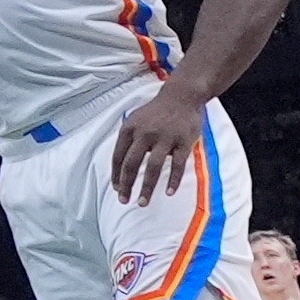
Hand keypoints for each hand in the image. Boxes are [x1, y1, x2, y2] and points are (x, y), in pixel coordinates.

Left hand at [108, 87, 209, 203]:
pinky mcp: (183, 141)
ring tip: (143, 202)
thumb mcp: (134, 120)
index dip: (116, 175)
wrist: (181, 96)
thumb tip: (119, 166)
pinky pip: (177, 165)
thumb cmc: (155, 112)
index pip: (118, 157)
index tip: (116, 190)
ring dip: (147, 187)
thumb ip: (127, 140)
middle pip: (132, 164)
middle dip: (127, 185)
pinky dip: (173, 180)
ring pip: (154, 167)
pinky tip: (169, 192)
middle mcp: (145, 134)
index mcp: (129, 129)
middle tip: (124, 201)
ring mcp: (165, 138)